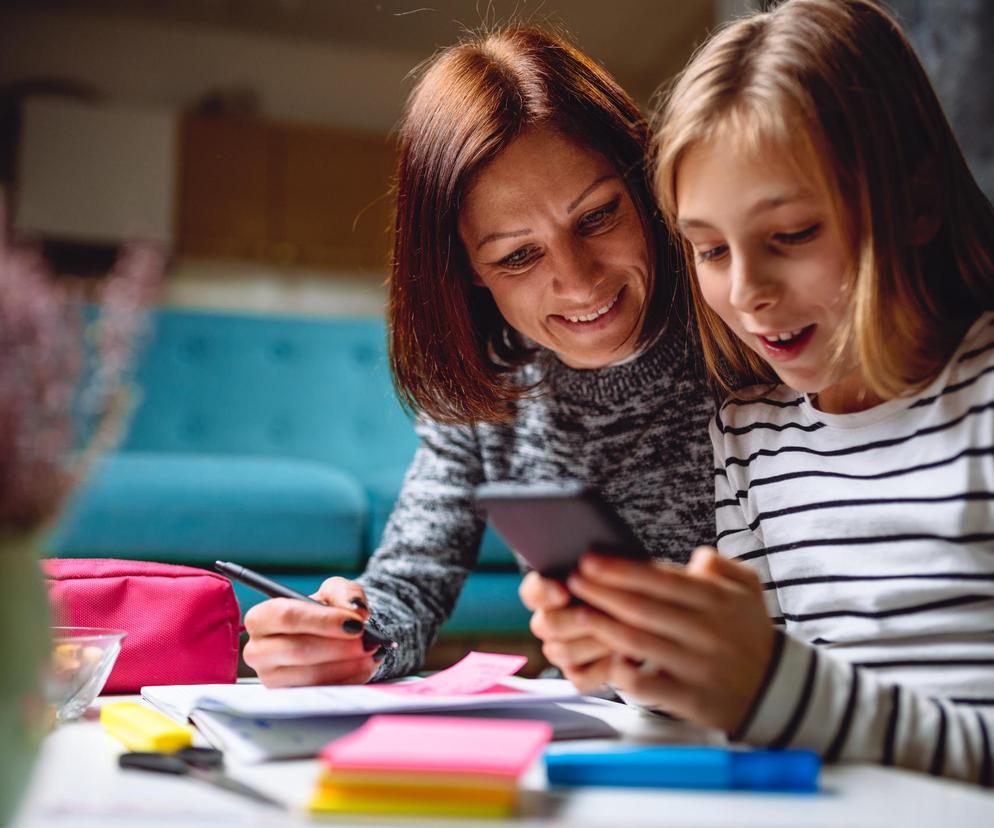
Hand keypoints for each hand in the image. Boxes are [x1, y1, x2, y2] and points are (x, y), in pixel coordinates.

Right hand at [242, 577, 381, 686]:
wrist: (331, 636)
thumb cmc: (326, 611)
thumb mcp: (335, 591)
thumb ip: (346, 593)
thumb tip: (356, 610)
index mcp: (262, 617)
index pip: (285, 616)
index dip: (322, 620)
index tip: (355, 623)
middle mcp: (259, 650)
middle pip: (297, 650)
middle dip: (337, 647)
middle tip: (365, 642)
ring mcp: (272, 678)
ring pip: (310, 676)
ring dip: (346, 665)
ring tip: (368, 653)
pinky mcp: (289, 697)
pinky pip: (321, 692)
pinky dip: (347, 680)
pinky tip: (362, 667)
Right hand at [518, 570, 615, 692]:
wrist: (647, 611)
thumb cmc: (625, 581)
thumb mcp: (612, 563)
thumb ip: (595, 561)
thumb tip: (587, 559)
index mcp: (548, 590)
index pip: (532, 592)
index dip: (544, 592)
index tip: (564, 590)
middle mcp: (548, 621)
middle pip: (545, 625)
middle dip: (575, 619)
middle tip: (603, 612)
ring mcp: (561, 649)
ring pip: (561, 652)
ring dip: (593, 642)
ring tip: (623, 633)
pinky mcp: (578, 674)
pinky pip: (580, 679)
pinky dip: (602, 669)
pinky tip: (623, 656)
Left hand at [566, 547, 774, 732]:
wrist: (776, 689)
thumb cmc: (747, 631)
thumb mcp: (748, 588)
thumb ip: (720, 566)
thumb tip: (694, 558)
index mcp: (716, 600)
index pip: (660, 579)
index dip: (621, 569)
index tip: (588, 559)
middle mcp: (706, 631)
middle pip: (642, 608)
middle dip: (602, 592)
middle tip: (571, 580)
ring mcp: (697, 666)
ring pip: (638, 643)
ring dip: (603, 627)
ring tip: (577, 612)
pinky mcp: (690, 699)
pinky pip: (646, 686)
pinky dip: (622, 673)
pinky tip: (605, 660)